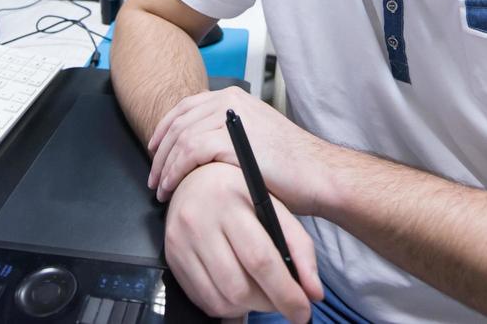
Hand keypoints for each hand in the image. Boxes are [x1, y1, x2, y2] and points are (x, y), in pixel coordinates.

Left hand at [148, 86, 329, 213]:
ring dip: (164, 167)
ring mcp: (229, 117)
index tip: (154, 151)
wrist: (317, 175)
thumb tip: (198, 149)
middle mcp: (229, 100)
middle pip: (178, 122)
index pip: (186, 107)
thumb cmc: (291, 165)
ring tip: (160, 189)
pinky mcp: (229, 139)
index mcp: (233, 97)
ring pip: (180, 138)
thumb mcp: (252, 138)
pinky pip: (188, 153)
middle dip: (160, 153)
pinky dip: (174, 172)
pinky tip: (171, 188)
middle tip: (153, 178)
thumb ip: (226, 134)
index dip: (165, 130)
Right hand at [164, 162, 323, 323]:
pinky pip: (202, 299)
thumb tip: (314, 292)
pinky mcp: (172, 256)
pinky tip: (237, 290)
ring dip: (247, 307)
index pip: (260, 259)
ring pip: (220, 298)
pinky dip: (226, 305)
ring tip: (260, 293)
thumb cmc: (240, 193)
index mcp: (230, 201)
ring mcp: (181, 241)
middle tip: (282, 300)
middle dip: (268, 303)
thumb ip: (299, 247)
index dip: (285, 293)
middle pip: (239, 286)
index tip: (303, 310)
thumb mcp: (274, 206)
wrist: (194, 177)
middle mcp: (200, 220)